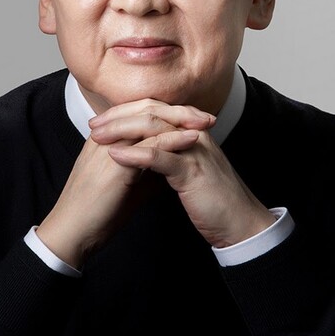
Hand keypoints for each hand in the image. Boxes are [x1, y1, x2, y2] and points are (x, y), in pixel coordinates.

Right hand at [36, 100, 214, 267]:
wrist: (73, 232)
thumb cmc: (98, 211)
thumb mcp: (128, 184)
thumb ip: (146, 170)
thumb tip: (171, 164)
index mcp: (107, 137)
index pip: (141, 111)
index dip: (169, 111)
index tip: (195, 117)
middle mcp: (107, 135)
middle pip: (146, 107)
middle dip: (179, 109)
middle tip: (205, 114)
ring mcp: (110, 144)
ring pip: (149, 119)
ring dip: (181, 118)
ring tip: (206, 121)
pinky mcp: (116, 162)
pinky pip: (150, 143)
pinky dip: (174, 138)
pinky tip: (193, 138)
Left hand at [102, 103, 275, 248]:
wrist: (241, 223)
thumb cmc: (213, 200)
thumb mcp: (187, 171)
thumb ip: (169, 157)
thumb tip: (144, 153)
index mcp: (189, 133)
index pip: (153, 112)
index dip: (125, 114)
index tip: (100, 122)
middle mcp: (192, 134)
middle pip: (150, 114)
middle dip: (118, 117)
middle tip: (94, 124)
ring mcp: (194, 150)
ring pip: (153, 129)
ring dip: (121, 131)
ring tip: (98, 136)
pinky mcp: (193, 170)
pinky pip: (160, 156)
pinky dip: (135, 155)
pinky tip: (115, 155)